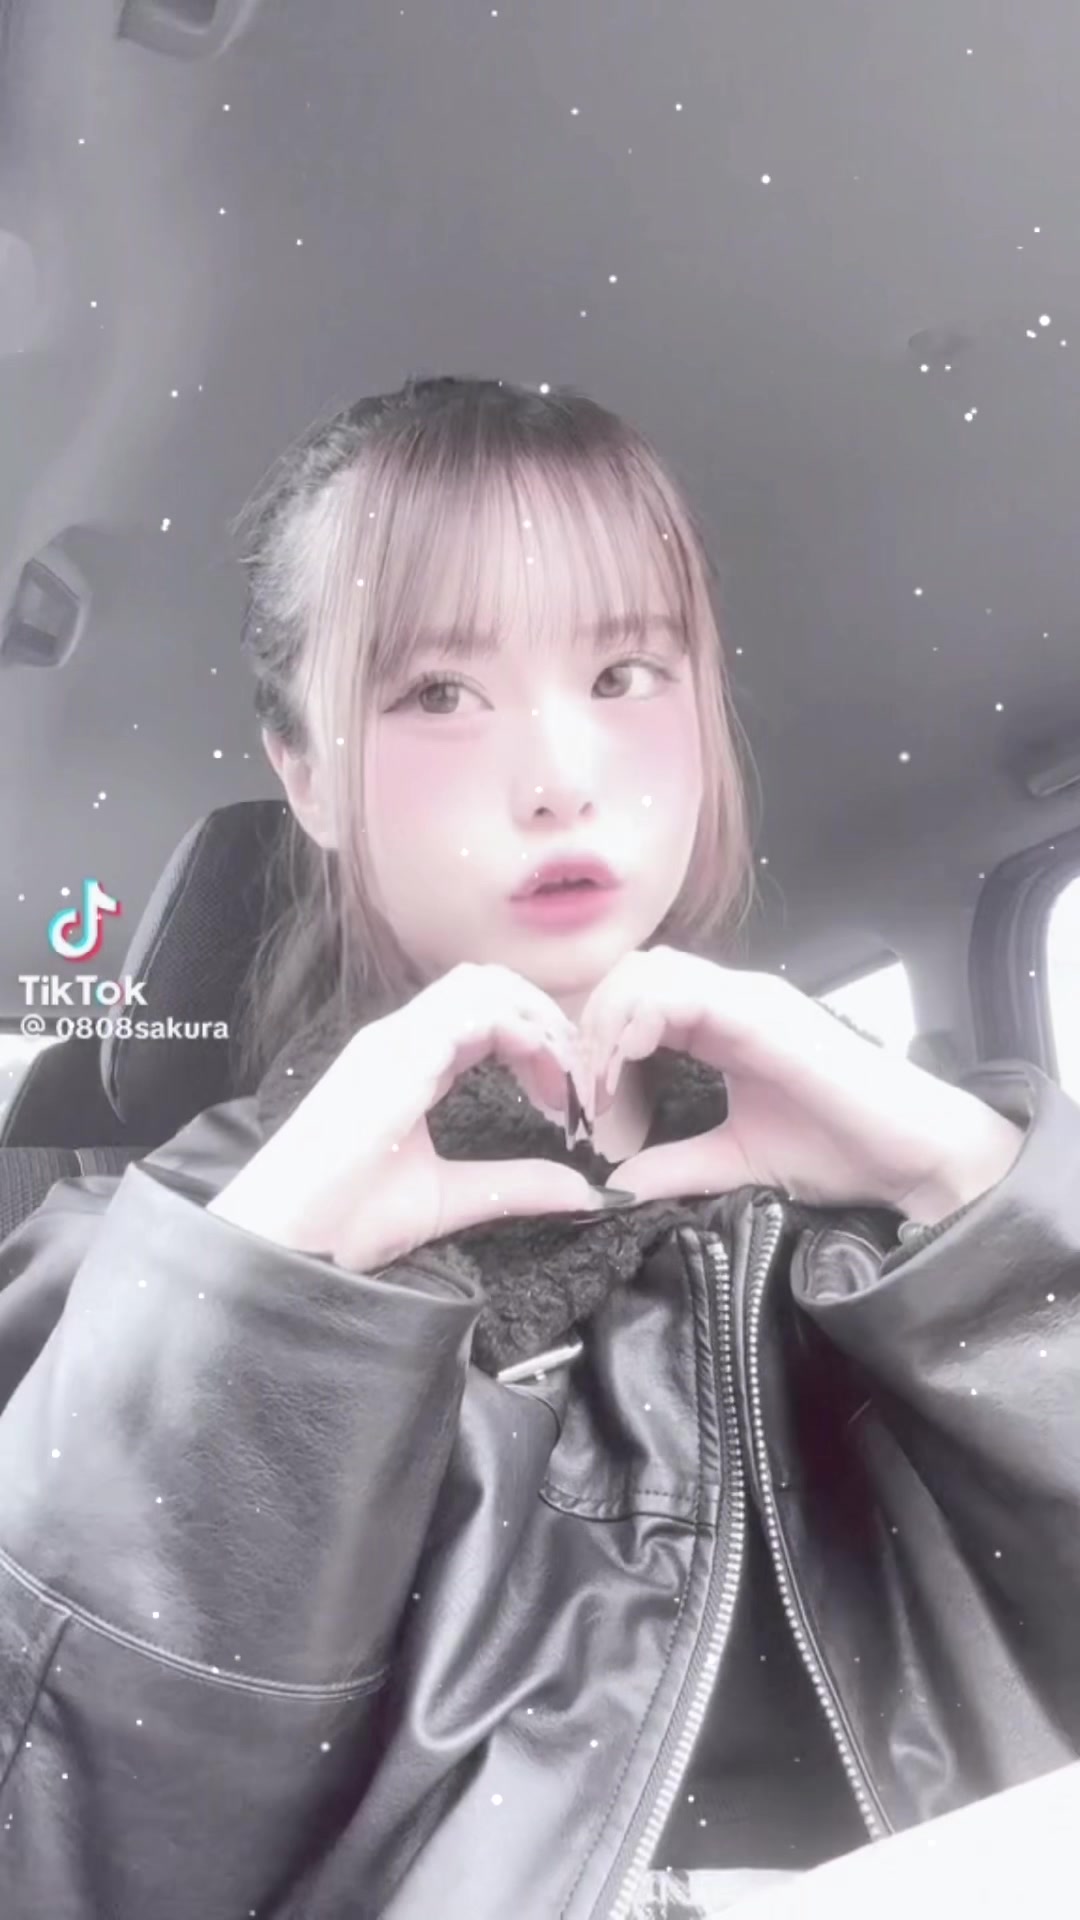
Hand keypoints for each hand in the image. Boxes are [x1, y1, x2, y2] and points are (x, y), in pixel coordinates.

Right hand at [209, 962, 604, 1269]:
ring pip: (482, 984)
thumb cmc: (346, 1221)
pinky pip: (471, 1012)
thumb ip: (514, 1188)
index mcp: (407, 1061)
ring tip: (564, 1077)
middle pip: (490, 983)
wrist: (286, 1238)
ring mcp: (393, 1042)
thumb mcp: (451, 1201)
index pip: (485, 1012)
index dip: (536, 1040)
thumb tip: (582, 1192)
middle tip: (577, 1079)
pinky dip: (520, 1033)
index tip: (566, 1097)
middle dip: (544, 1018)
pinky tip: (542, 1079)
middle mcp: (399, 1039)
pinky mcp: (393, 1057)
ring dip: (536, 1020)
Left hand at [576, 947, 1024, 1216]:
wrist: (911, 1155)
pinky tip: (626, 1067)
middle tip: (581, 1090)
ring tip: (600, 1084)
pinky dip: (641, 1022)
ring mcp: (752, 1001)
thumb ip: (674, 1166)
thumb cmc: (839, 1150)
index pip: (638, 995)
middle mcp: (735, 1000)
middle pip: (634, 973)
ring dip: (609, 1021)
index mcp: (724, 1024)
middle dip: (592, 1024)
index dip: (596, 1036)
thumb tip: (613, 1186)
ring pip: (653, 972)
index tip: (581, 1098)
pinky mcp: (767, 1015)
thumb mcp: (735, 1162)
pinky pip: (686, 994)